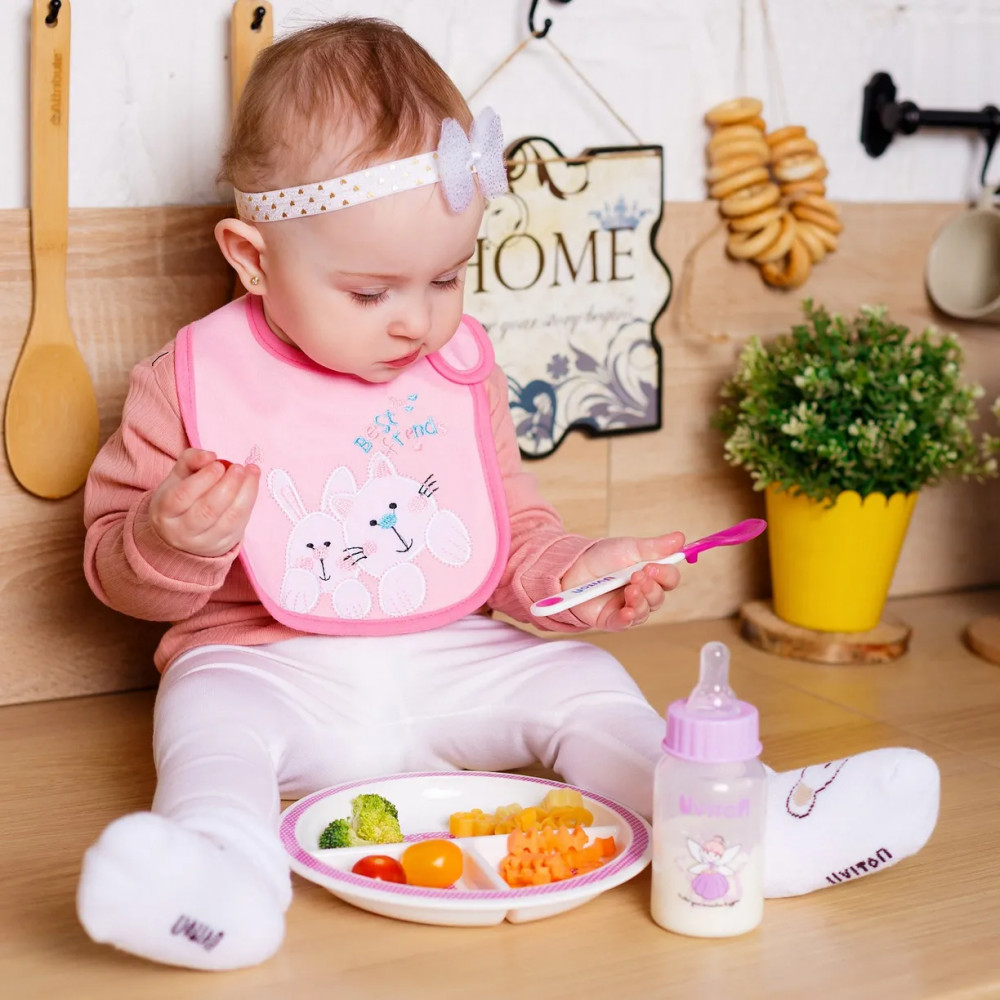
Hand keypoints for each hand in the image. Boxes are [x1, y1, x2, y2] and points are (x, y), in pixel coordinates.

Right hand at [149, 449, 259, 556]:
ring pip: (228, 520)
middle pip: (207, 511)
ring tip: (251, 472)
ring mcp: (204, 542)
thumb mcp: (177, 477)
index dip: (203, 479)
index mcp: (164, 512)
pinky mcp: (223, 545)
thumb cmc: (180, 498)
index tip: (218, 464)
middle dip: (227, 486)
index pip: (182, 496)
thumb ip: (191, 460)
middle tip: (238, 467)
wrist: (181, 535)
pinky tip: (252, 484)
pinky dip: (249, 502)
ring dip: (244, 493)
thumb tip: (211, 456)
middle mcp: (182, 531)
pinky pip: (240, 524)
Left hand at [559, 532, 684, 630]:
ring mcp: (627, 608)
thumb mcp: (629, 548)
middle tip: (637, 576)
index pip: (669, 579)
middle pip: (659, 597)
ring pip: (645, 611)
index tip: (653, 566)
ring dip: (641, 600)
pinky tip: (628, 612)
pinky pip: (625, 624)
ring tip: (630, 590)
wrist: (571, 568)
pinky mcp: (611, 620)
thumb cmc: (601, 558)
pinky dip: (628, 618)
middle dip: (651, 587)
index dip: (665, 575)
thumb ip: (654, 547)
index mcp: (649, 575)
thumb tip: (680, 538)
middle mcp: (642, 593)